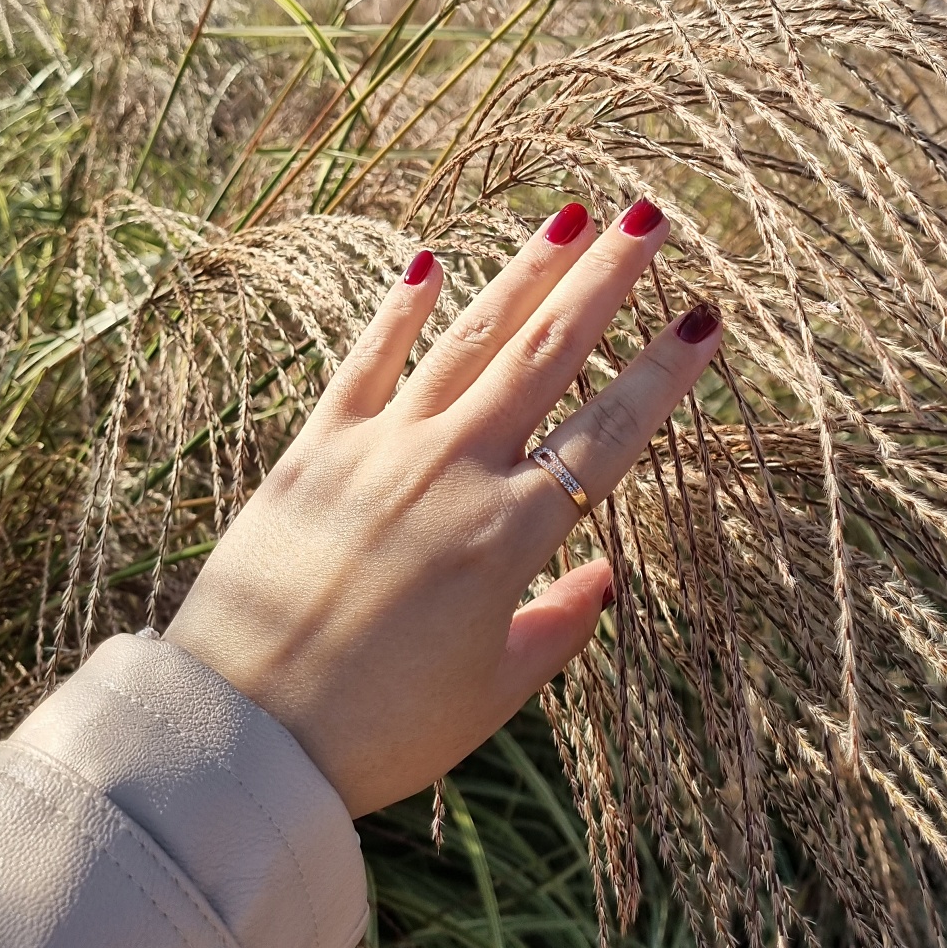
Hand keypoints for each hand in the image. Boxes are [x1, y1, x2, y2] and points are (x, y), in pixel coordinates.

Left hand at [165, 199, 720, 816]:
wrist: (240, 731)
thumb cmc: (376, 731)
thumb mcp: (489, 696)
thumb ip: (556, 628)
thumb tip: (604, 581)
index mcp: (507, 536)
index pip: (608, 433)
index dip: (664, 374)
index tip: (706, 320)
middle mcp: (452, 472)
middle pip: (546, 355)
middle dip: (604, 281)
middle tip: (649, 220)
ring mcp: (381, 450)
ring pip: (469, 340)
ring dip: (525, 273)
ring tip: (572, 216)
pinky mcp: (315, 449)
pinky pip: (365, 362)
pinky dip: (398, 311)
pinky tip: (428, 260)